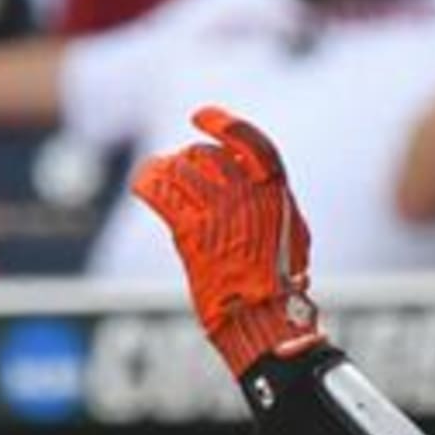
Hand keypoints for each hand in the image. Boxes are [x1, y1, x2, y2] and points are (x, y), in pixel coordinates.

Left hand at [130, 106, 324, 375]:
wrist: (265, 318)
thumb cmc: (280, 283)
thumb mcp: (292, 234)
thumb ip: (273, 204)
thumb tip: (260, 186)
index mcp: (276, 193)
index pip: (249, 142)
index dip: (224, 123)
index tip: (201, 116)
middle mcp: (248, 196)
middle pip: (206, 156)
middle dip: (188, 159)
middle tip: (178, 169)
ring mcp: (220, 213)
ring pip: (179, 170)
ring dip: (163, 170)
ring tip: (157, 178)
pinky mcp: (192, 233)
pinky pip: (160, 192)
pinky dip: (146, 183)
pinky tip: (143, 186)